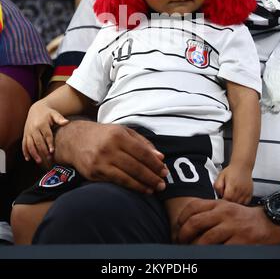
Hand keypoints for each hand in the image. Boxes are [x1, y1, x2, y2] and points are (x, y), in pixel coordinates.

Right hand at [22, 101, 68, 163]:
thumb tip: (66, 122)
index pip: (46, 135)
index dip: (49, 143)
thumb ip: (60, 118)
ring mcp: (28, 132)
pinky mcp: (25, 134)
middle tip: (48, 158)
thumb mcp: (54, 114)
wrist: (36, 109)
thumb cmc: (48, 113)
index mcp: (42, 123)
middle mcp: (34, 128)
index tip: (52, 151)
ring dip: (34, 153)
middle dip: (43, 151)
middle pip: (38, 141)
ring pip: (30, 144)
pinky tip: (28, 159)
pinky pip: (24, 144)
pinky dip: (25, 152)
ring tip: (39, 161)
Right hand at [54, 121, 168, 193]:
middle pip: (135, 166)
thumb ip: (142, 142)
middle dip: (151, 176)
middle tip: (162, 184)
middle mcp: (109, 148)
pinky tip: (140, 189)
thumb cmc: (103, 135)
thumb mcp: (122, 131)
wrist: (74, 139)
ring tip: (154, 189)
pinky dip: (130, 186)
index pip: (141, 151)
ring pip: (126, 176)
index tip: (164, 171)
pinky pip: (116, 182)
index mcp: (118, 135)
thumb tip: (160, 157)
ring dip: (143, 184)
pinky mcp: (94, 173)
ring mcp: (100, 161)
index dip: (154, 163)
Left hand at [177, 198, 279, 244]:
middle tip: (180, 241)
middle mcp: (224, 213)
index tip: (178, 226)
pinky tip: (208, 254)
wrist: (267, 223)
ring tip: (191, 250)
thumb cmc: (242, 217)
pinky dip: (211, 253)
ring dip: (194, 247)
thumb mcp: (226, 208)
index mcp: (218, 204)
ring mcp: (232, 227)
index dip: (182, 218)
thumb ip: (210, 211)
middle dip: (183, 234)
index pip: (194, 206)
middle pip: (195, 222)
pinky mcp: (240, 241)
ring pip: (205, 239)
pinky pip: (221, 249)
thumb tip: (189, 222)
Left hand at [214, 164, 252, 203]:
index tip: (221, 197)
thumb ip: (217, 186)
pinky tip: (237, 197)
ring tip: (232, 196)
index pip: (226, 199)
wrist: (242, 166)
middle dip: (228, 201)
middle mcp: (240, 190)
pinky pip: (246, 203)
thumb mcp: (220, 176)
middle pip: (233, 203)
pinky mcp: (250, 194)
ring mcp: (246, 193)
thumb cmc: (232, 171)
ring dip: (234, 202)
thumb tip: (218, 194)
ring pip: (239, 204)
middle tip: (226, 196)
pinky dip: (241, 202)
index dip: (223, 200)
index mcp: (232, 186)